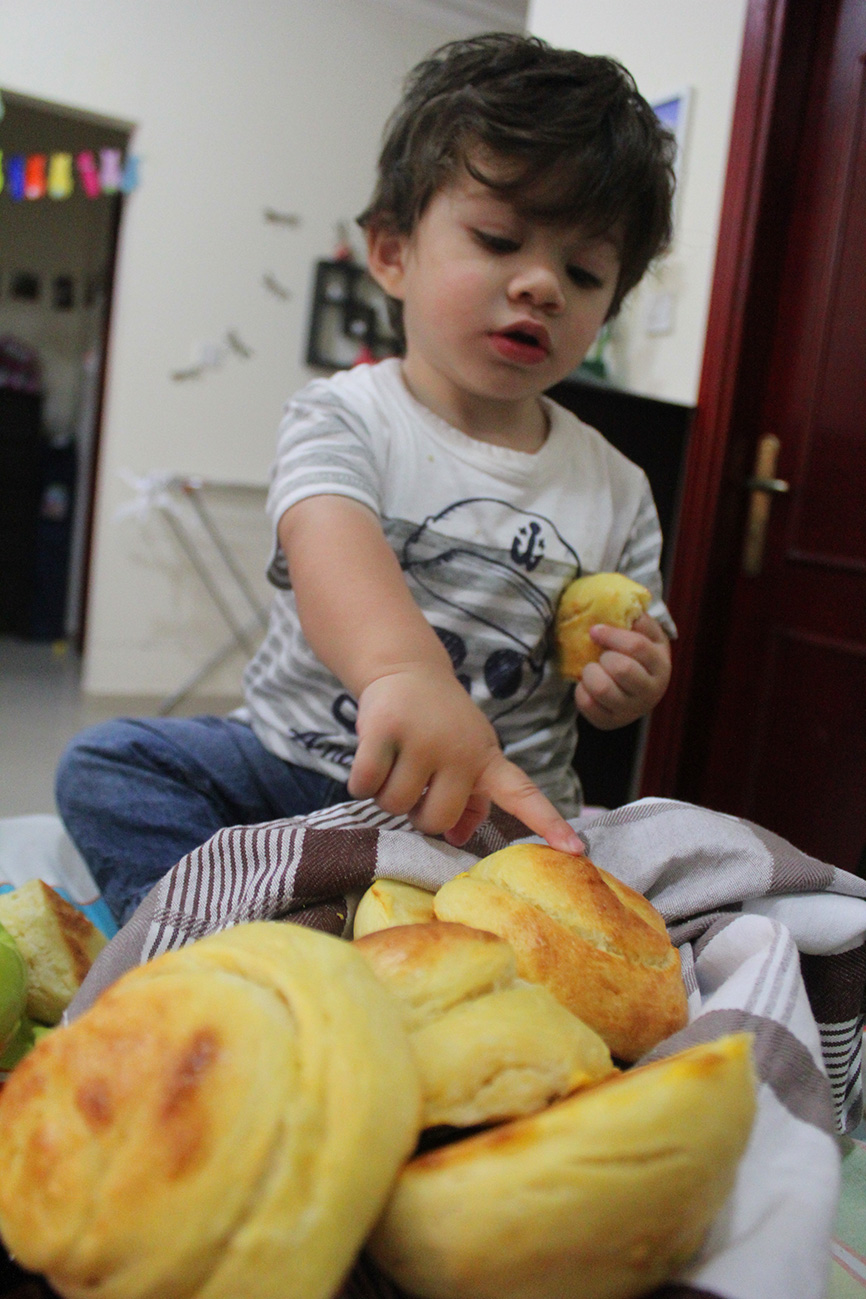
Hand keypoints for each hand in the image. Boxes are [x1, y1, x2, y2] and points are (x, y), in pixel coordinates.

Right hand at [348, 664, 583, 853]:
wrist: (406, 668)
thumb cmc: (439, 723)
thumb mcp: (466, 756)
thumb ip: (469, 800)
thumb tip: (459, 837)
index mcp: (487, 760)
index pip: (523, 796)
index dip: (548, 824)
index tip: (575, 850)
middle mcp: (461, 750)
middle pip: (436, 821)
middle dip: (417, 813)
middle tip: (415, 784)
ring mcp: (424, 738)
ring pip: (396, 805)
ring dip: (386, 793)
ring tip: (395, 762)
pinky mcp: (385, 728)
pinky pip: (365, 784)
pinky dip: (361, 781)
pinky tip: (371, 755)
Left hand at [574, 614, 670, 729]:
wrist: (635, 690)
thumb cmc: (638, 655)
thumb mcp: (646, 635)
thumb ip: (639, 620)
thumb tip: (628, 607)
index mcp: (660, 665)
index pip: (636, 646)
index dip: (611, 635)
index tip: (595, 630)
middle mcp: (651, 691)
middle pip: (621, 668)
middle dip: (604, 656)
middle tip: (602, 655)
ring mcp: (631, 710)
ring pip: (602, 688)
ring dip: (591, 673)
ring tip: (594, 669)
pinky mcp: (610, 721)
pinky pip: (587, 704)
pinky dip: (581, 690)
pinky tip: (588, 685)